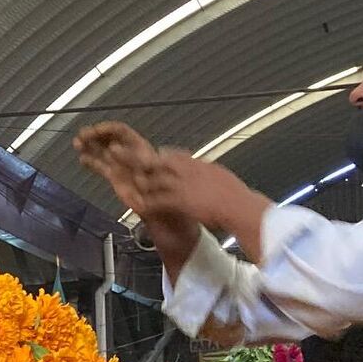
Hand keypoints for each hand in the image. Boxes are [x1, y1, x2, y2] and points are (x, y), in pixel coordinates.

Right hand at [75, 122, 159, 214]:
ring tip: (77, 144)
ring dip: (89, 146)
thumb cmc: (160, 185)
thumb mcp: (149, 166)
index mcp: (138, 146)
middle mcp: (127, 153)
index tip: (93, 130)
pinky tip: (82, 158)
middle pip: (109, 139)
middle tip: (80, 136)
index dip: (106, 128)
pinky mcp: (114, 177)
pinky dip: (91, 162)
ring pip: (102, 151)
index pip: (120, 131)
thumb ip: (130, 157)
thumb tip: (111, 148)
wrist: (160, 207)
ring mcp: (120, 165)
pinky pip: (100, 166)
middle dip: (94, 135)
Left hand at [132, 150, 262, 232]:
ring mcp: (182, 185)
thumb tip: (209, 171)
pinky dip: (147, 204)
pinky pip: (157, 201)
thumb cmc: (237, 196)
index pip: (175, 154)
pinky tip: (139, 206)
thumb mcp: (223, 176)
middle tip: (122, 154)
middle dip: (138, 158)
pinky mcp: (179, 200)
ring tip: (129, 184)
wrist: (240, 207)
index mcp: (199, 164)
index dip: (162, 155)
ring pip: (154, 180)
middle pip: (157, 161)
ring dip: (140, 183)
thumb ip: (210, 172)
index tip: (154, 154)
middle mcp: (188, 171)